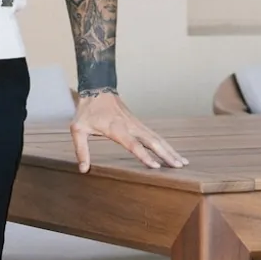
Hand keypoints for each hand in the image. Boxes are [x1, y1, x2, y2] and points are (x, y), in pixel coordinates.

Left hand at [71, 91, 187, 173]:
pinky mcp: (139, 123)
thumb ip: (81, 150)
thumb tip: (83, 169)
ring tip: (182, 163)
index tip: (156, 166)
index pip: (133, 145)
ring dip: (170, 150)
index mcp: (116, 128)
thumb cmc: (87, 111)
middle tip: (178, 167)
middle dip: (166, 154)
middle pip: (152, 141)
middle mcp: (130, 126)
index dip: (144, 156)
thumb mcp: (78, 129)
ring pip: (157, 138)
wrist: (97, 90)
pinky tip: (173, 153)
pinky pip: (154, 135)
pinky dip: (165, 144)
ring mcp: (136, 124)